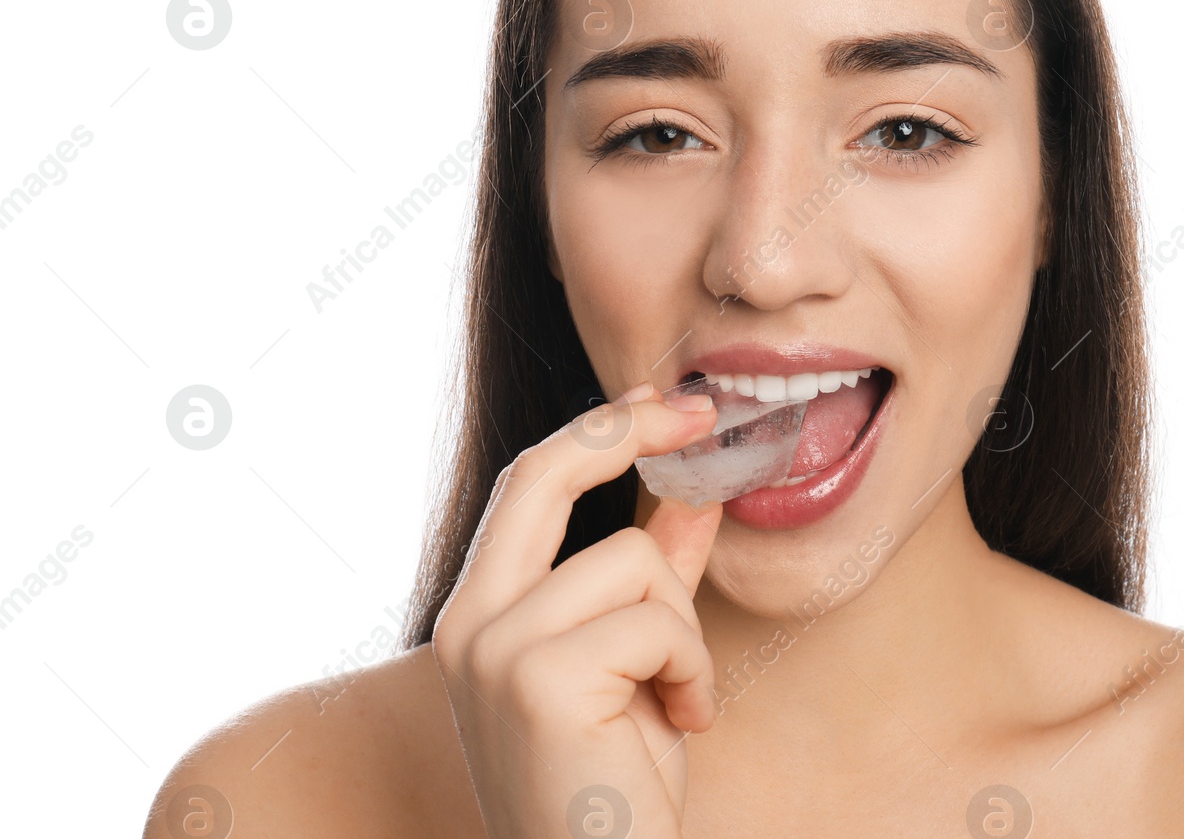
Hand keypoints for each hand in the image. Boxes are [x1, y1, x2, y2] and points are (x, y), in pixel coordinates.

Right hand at [431, 381, 722, 838]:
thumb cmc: (617, 791)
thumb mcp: (640, 665)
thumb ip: (656, 579)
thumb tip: (695, 495)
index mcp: (479, 614)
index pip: (529, 485)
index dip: (599, 432)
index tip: (665, 402)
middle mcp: (468, 623)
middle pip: (544, 474)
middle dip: (630, 430)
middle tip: (705, 414)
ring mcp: (492, 648)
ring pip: (631, 561)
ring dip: (682, 630)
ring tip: (677, 699)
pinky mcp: (536, 677)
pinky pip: (656, 620)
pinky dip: (690, 667)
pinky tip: (680, 724)